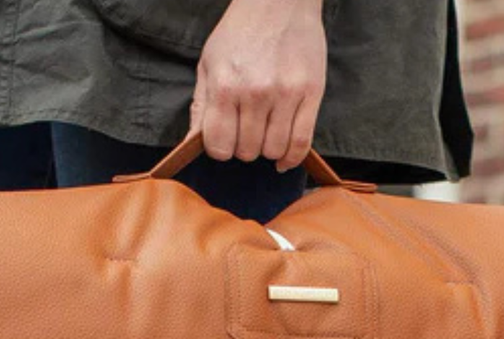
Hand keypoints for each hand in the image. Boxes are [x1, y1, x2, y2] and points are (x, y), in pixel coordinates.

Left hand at [190, 0, 325, 172]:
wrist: (279, 1)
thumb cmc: (240, 32)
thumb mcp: (209, 63)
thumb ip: (201, 105)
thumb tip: (192, 143)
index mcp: (225, 85)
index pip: (219, 146)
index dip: (220, 149)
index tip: (225, 141)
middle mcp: (255, 93)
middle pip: (248, 151)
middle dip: (245, 147)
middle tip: (247, 131)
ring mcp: (285, 94)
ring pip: (274, 150)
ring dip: (268, 150)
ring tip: (265, 132)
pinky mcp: (311, 94)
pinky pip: (302, 143)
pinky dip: (292, 158)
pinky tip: (283, 157)